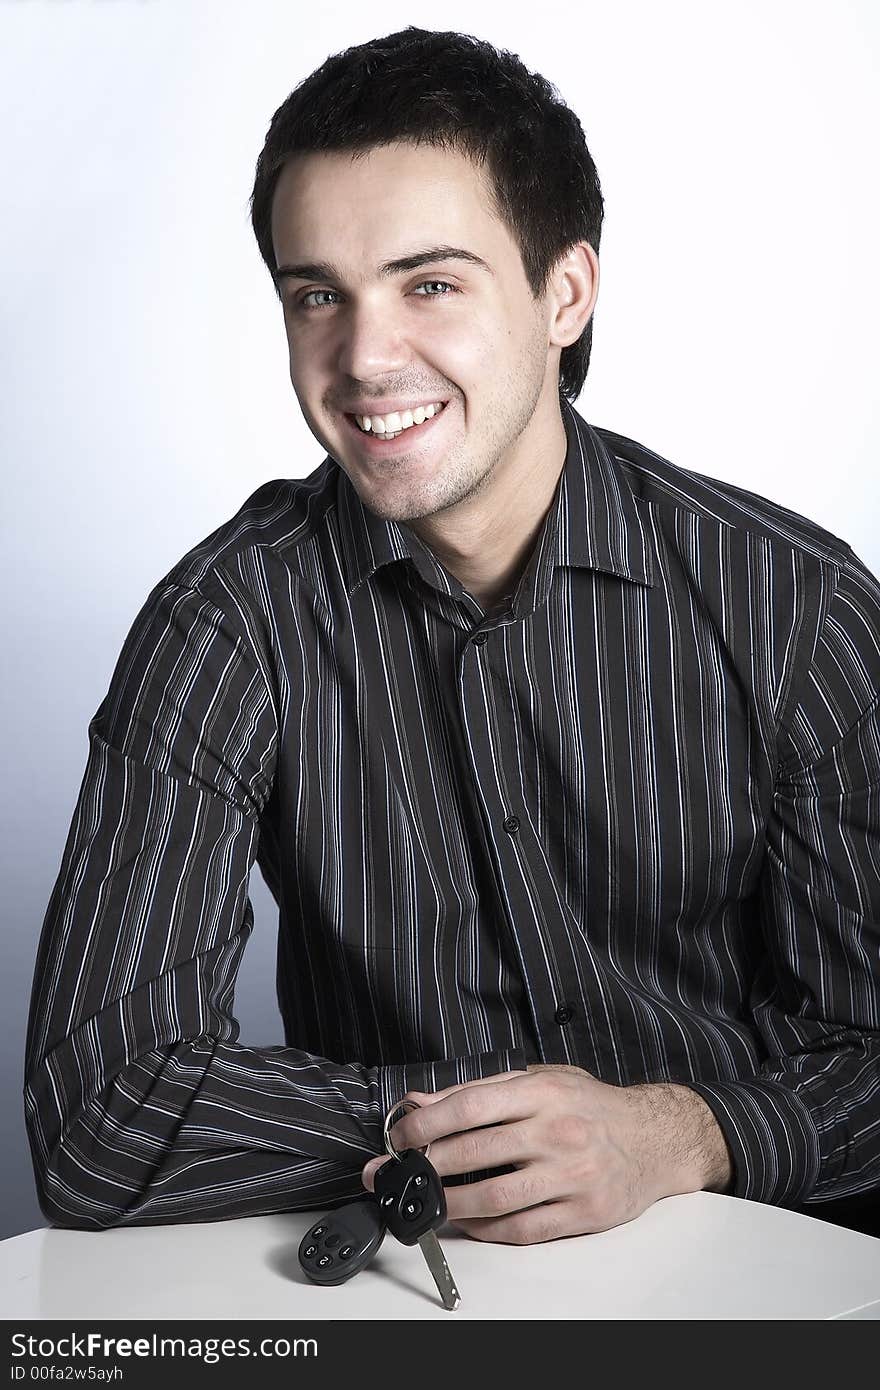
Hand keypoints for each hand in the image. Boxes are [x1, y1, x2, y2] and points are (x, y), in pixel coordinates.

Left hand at [362, 1065, 731, 1243]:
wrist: (655, 1139)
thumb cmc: (592, 1107)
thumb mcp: (541, 1081)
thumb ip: (481, 1091)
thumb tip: (423, 1102)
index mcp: (544, 1093)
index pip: (472, 1105)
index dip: (428, 1122)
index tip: (402, 1136)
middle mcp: (558, 1132)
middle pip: (475, 1153)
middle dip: (427, 1165)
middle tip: (402, 1172)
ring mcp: (572, 1176)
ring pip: (494, 1198)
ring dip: (449, 1204)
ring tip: (428, 1202)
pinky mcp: (583, 1213)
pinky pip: (522, 1229)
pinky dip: (486, 1230)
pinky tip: (468, 1221)